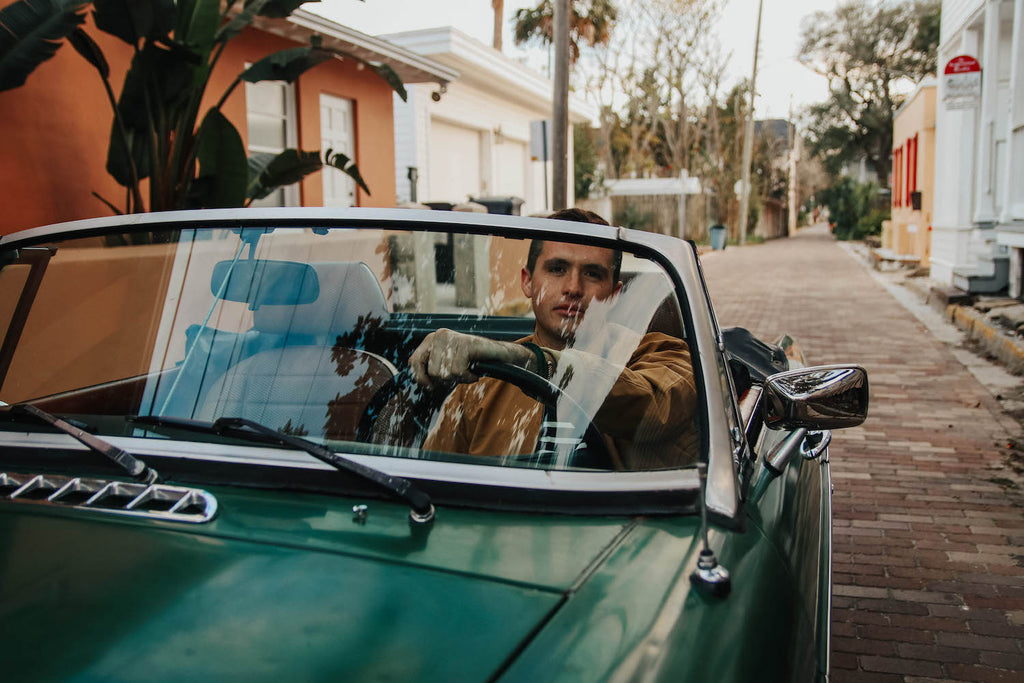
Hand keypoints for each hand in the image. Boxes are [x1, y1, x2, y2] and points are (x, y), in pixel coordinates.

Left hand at [409, 328, 530, 387]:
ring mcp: (452, 338)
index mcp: (431, 339)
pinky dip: (468, 377)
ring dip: (460, 378)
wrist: (500, 356)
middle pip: (432, 372)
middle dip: (447, 380)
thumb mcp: (446, 365)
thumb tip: (419, 383)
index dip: (420, 378)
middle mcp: (439, 335)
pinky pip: (458, 371)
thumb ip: (431, 370)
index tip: (431, 387)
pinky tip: (475, 372)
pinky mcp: (465, 343)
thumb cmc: (471, 363)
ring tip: (469, 370)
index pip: (414, 362)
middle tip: (460, 374)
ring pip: (445, 373)